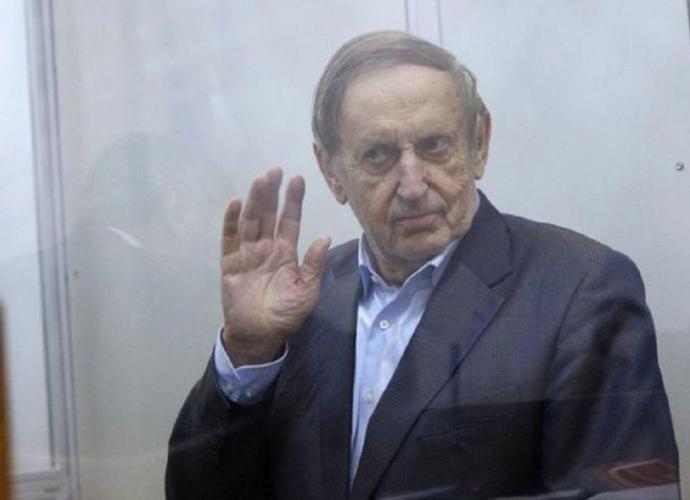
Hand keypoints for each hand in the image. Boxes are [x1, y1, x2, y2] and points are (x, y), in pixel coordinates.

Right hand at [220, 167, 330, 366]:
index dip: (293, 201)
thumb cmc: (285, 314)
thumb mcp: (307, 292)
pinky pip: (230, 238)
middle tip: (276, 170)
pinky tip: (236, 203)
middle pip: (269, 215)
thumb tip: (325, 238)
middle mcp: (266, 247)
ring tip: (260, 180)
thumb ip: (314, 265)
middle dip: (272, 193)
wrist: (259, 335)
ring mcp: (247, 253)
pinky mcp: (230, 262)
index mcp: (286, 252)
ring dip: (255, 201)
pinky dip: (232, 221)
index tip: (298, 179)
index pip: (290, 220)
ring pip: (251, 221)